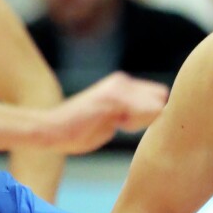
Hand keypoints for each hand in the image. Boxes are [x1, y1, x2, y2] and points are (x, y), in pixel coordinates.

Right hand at [43, 72, 168, 152]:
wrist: (51, 130)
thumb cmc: (79, 131)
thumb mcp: (112, 120)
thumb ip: (132, 115)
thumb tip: (157, 117)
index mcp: (122, 84)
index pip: (159, 97)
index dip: (150, 116)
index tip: (128, 125)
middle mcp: (122, 81)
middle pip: (161, 101)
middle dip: (149, 118)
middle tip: (123, 125)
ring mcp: (118, 88)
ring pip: (155, 108)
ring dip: (140, 122)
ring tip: (113, 124)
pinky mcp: (113, 98)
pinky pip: (144, 113)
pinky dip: (133, 124)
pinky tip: (112, 124)